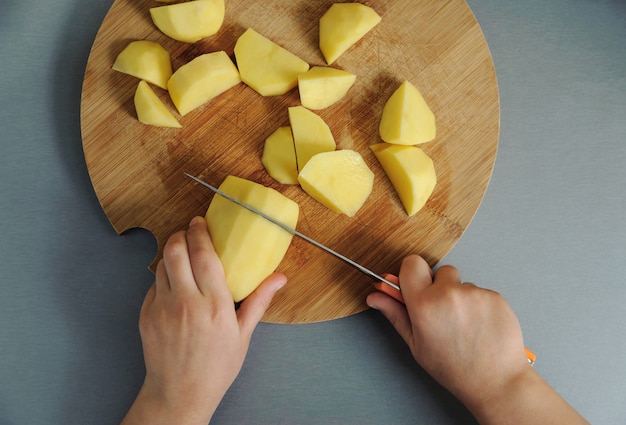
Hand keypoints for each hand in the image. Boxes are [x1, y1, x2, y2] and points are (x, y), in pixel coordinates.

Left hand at [122, 216, 285, 424]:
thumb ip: (259, 301)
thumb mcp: (243, 334)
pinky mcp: (146, 314)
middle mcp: (186, 302)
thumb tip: (279, 278)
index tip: (202, 222)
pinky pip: (153, 284)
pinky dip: (163, 275)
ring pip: (162, 264)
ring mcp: (162, 307)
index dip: (201, 233)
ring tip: (183, 253)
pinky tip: (175, 281)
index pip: (205, 255)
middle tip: (190, 230)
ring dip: (171, 252)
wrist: (179, 393)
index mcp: (215, 305)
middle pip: (177, 250)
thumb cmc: (215, 367)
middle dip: (182, 234)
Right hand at [366, 255, 587, 424]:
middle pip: (438, 271)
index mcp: (423, 304)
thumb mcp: (416, 344)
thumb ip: (395, 314)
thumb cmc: (453, 368)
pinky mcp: (494, 296)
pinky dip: (479, 304)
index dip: (412, 274)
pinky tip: (479, 325)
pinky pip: (480, 291)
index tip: (416, 287)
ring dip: (459, 296)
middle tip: (442, 312)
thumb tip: (375, 296)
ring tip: (464, 324)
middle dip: (438, 285)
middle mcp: (447, 294)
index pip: (411, 263)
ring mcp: (473, 293)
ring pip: (460, 283)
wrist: (495, 381)